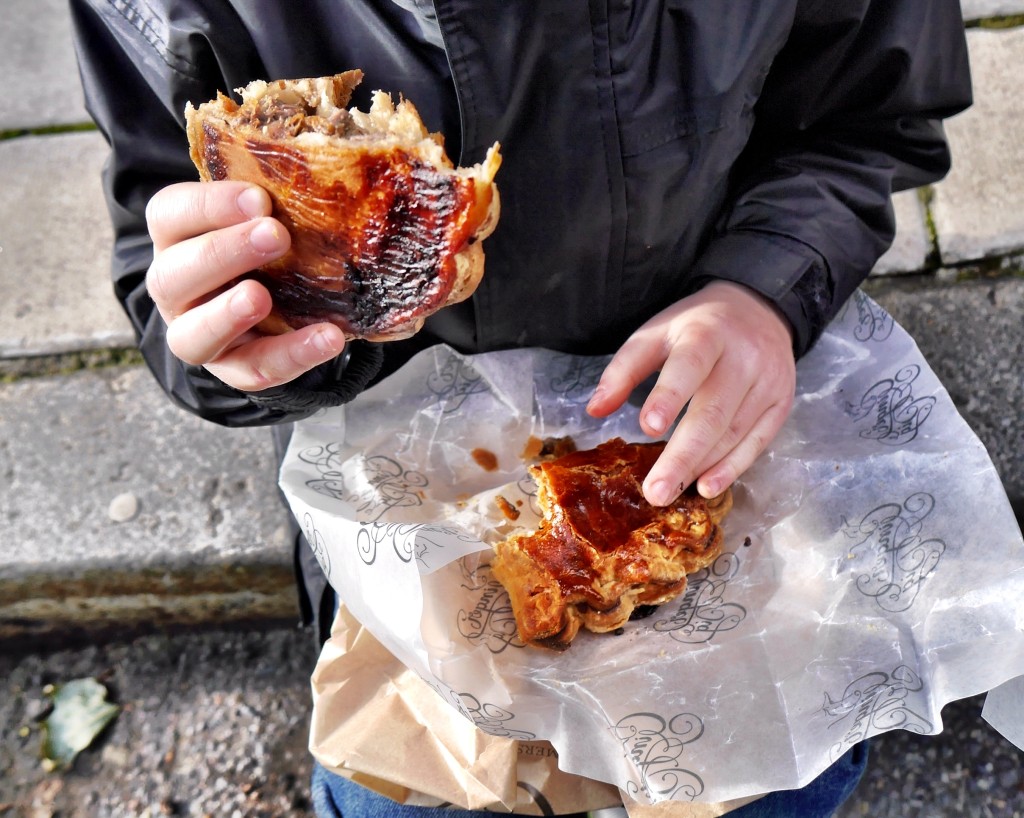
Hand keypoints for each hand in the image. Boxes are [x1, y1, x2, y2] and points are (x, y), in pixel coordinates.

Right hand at [145, 181, 345, 391]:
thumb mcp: (261, 216)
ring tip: (261, 298)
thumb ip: (273, 201)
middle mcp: (175, 288)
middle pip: (174, 274)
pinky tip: (329, 338)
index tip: (259, 197)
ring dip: (227, 315)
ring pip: (192, 334)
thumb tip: (324, 170)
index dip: (209, 206)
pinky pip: (254, 370)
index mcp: (176, 238)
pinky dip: (291, 356)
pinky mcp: (233, 369)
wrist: (279, 306)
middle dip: (223, 253)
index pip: (170, 215)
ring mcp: (197, 333)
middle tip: (274, 235)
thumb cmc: (265, 245)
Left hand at [586, 281, 795, 504]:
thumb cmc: (696, 328)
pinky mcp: (781, 402)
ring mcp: (768, 382)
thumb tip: (594, 410)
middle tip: (655, 491)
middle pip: (713, 412)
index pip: (689, 366)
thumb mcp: (656, 333)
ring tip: (669, 492)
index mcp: (707, 333)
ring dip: (701, 466)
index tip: (649, 427)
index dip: (670, 396)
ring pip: (734, 432)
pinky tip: (707, 487)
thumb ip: (624, 369)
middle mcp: (744, 357)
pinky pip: (757, 442)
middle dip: (682, 455)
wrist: (758, 310)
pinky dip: (732, 468)